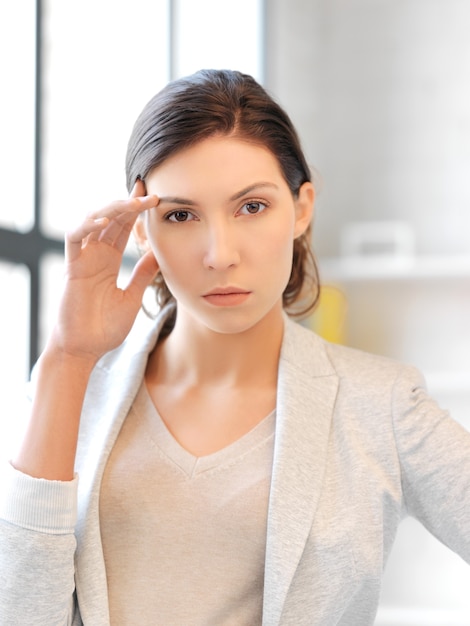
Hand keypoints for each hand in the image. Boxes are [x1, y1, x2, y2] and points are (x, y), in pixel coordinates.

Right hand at [49, 180, 158, 362]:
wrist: (86, 350)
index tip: (154, 197)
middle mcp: (95, 255)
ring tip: (133, 204)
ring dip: (113, 209)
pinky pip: (75, 238)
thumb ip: (143, 274)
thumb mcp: (132, 296)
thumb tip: (159, 253)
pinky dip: (88, 226)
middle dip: (129, 203)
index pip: (123, 227)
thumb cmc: (105, 327)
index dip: (136, 211)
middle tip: (149, 193)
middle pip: (111, 219)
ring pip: (93, 221)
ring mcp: (82, 259)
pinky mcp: (71, 268)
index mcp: (109, 260)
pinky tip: (106, 221)